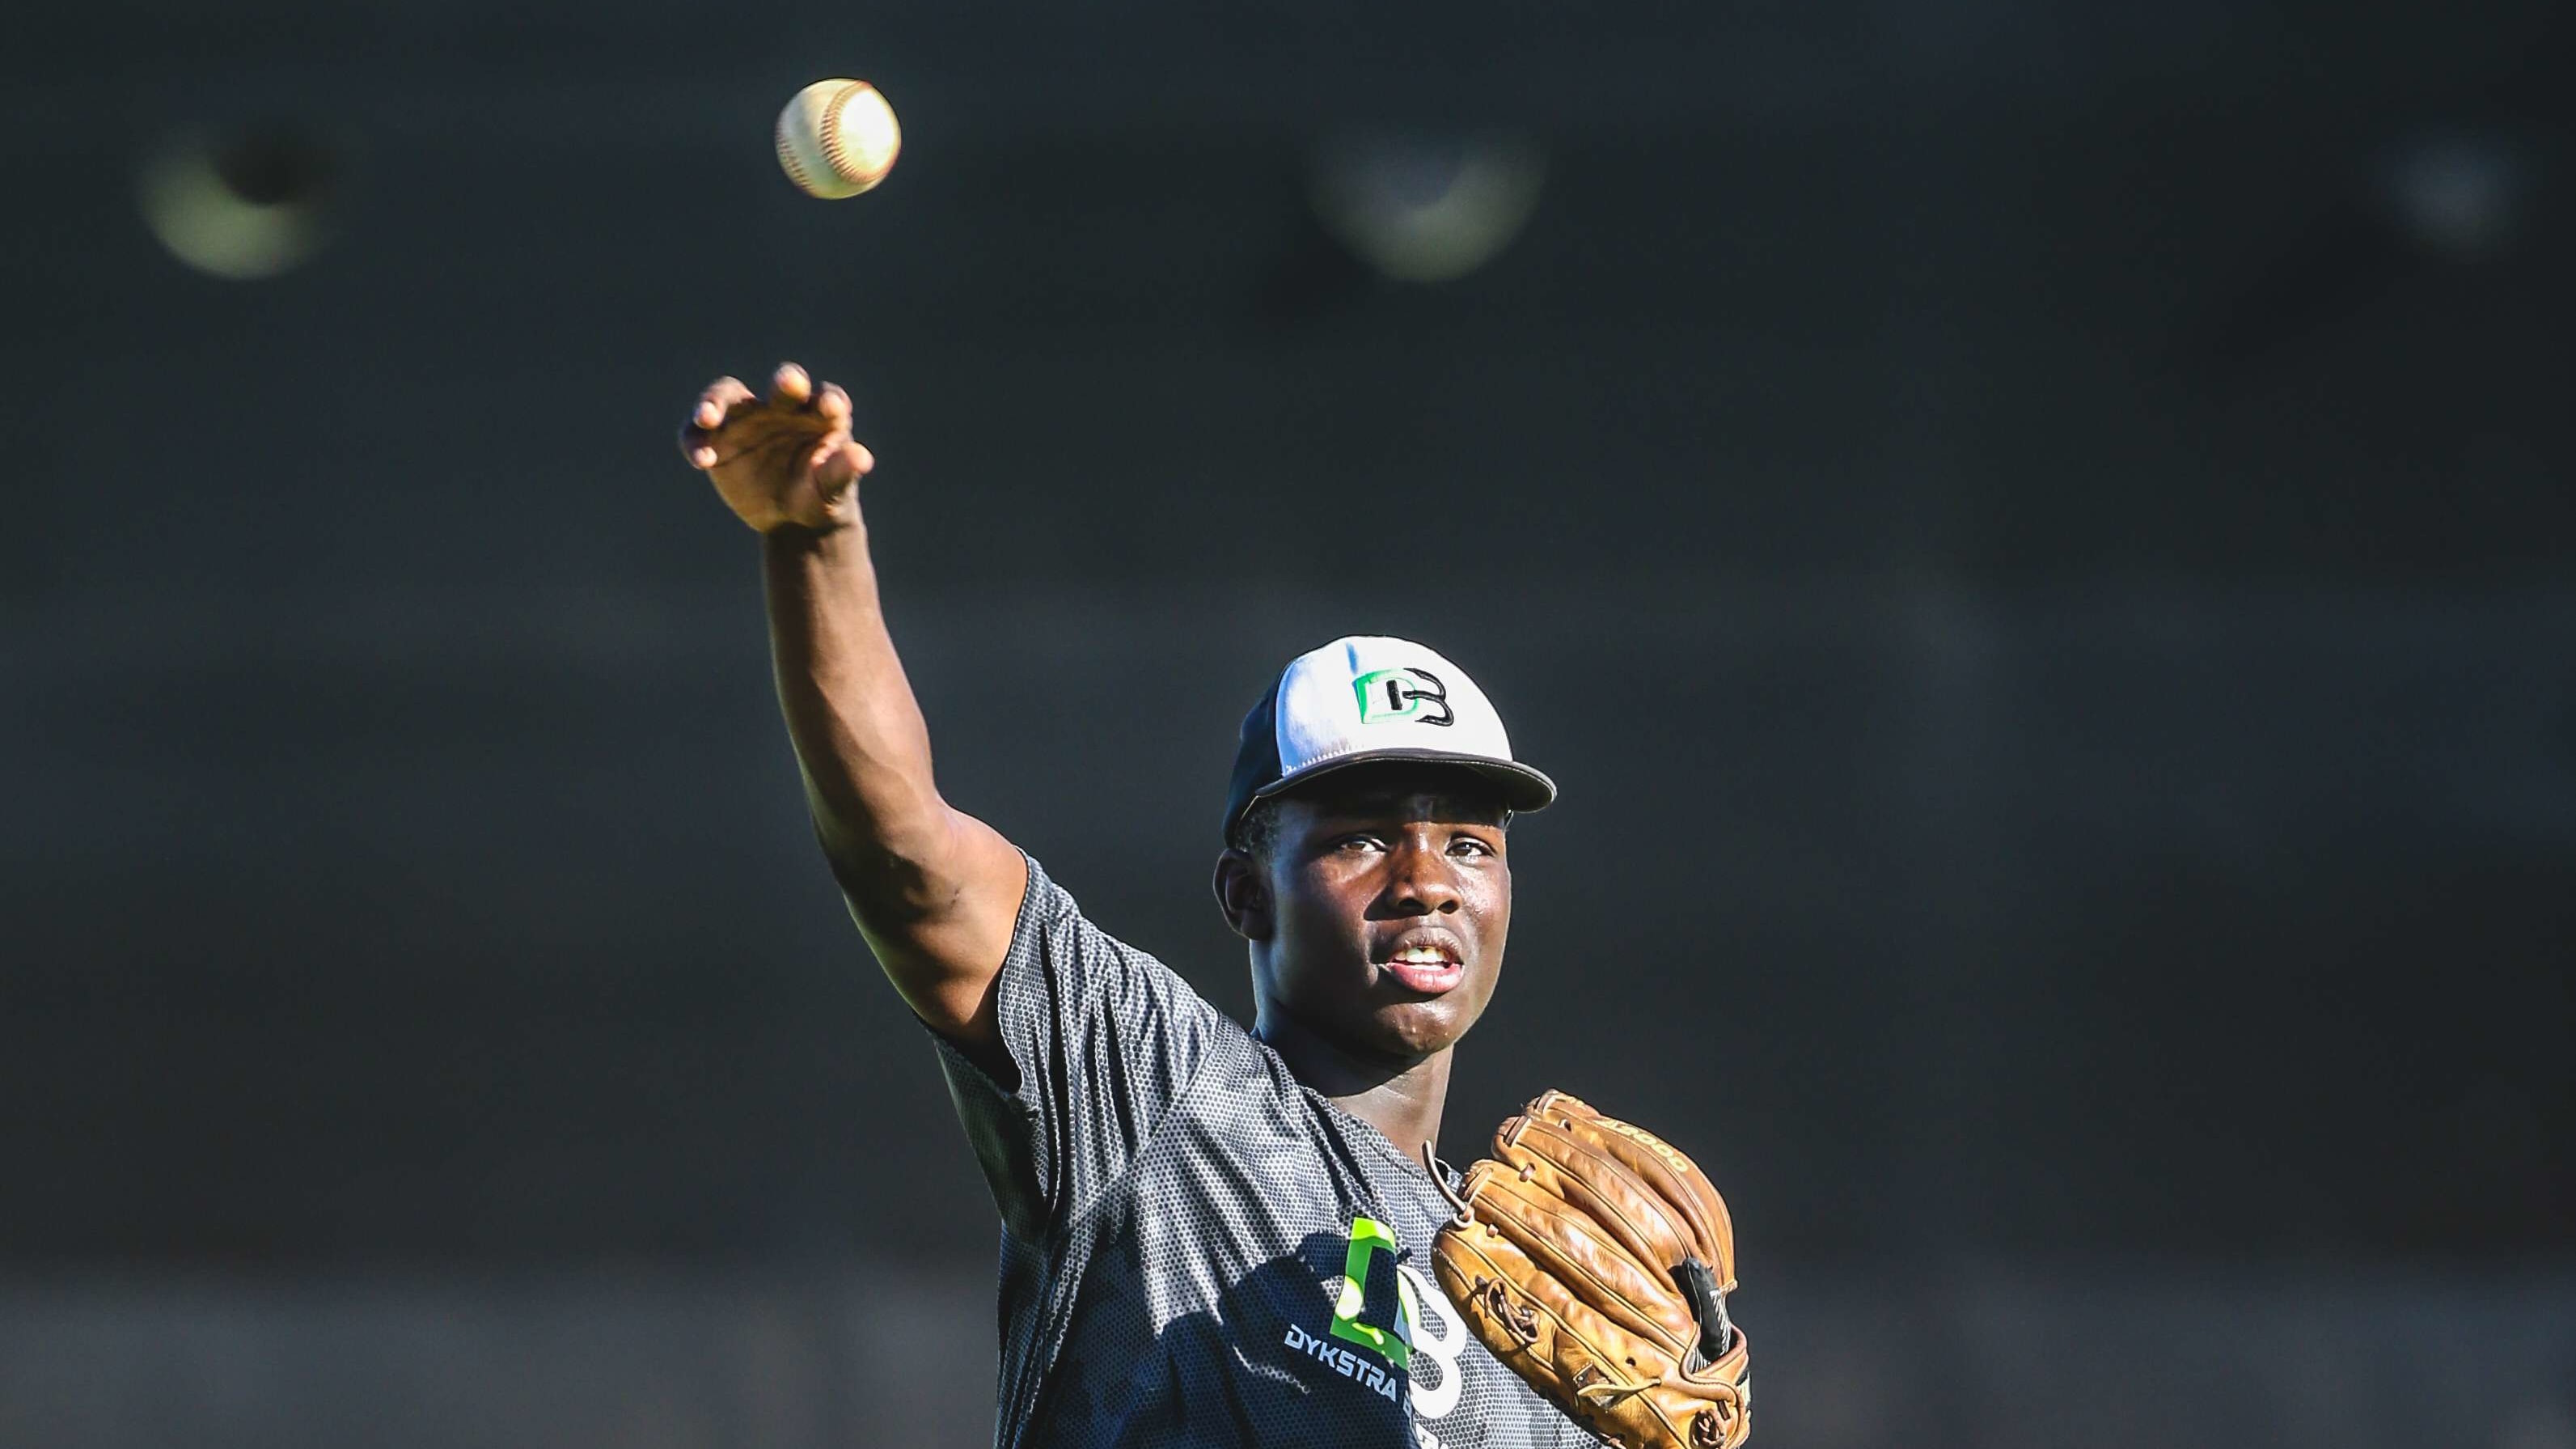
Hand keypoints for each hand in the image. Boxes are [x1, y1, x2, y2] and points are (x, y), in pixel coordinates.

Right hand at [678, 362, 875, 532]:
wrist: (792, 518)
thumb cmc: (819, 496)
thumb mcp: (832, 489)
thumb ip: (842, 471)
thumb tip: (863, 458)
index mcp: (820, 415)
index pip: (827, 399)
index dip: (830, 400)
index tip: (831, 407)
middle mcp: (782, 407)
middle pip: (783, 385)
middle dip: (786, 382)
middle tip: (788, 383)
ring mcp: (747, 418)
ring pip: (726, 397)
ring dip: (713, 402)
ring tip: (707, 419)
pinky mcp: (717, 438)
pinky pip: (697, 433)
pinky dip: (694, 442)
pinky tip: (701, 461)